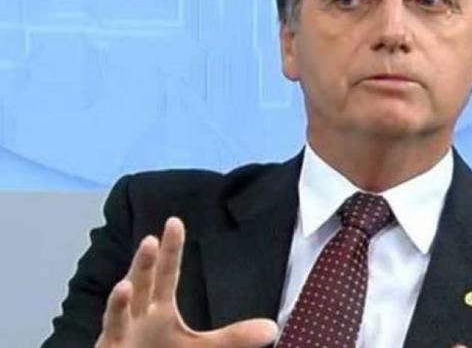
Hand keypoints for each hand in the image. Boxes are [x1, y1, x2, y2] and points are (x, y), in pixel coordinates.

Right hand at [95, 217, 277, 347]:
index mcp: (158, 309)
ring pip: (121, 308)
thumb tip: (273, 327)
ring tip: (128, 283)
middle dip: (145, 262)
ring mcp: (121, 332)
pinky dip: (115, 315)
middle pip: (143, 283)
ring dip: (124, 292)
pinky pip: (112, 332)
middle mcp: (138, 315)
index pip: (167, 273)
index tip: (175, 221)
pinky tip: (119, 293)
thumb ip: (234, 337)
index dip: (171, 249)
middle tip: (153, 238)